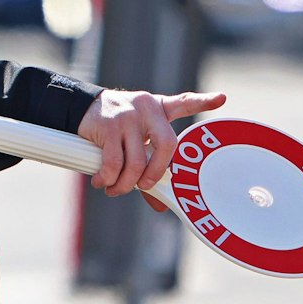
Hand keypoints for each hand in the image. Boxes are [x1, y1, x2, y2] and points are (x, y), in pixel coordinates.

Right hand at [76, 89, 227, 200]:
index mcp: (158, 108)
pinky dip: (108, 179)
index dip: (204, 101)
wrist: (81, 107)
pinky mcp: (107, 127)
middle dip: (156, 173)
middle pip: (166, 146)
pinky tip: (102, 182)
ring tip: (115, 189)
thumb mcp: (135, 136)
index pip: (183, 102)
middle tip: (144, 186)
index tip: (221, 99)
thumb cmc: (116, 125)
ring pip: (136, 162)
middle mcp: (147, 110)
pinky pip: (113, 163)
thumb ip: (149, 164)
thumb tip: (160, 204)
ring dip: (125, 184)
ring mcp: (127, 117)